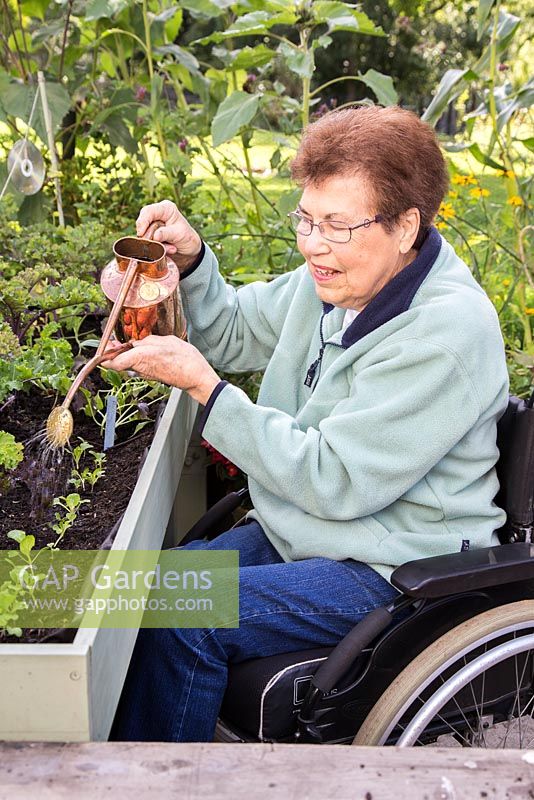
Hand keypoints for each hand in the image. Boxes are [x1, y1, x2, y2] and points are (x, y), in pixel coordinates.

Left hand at [101, 335, 220, 405]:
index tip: (100, 350)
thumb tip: (137, 344)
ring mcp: (145, 373)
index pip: (114, 362)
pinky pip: (138, 366)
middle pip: (119, 362)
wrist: (196, 377)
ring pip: (129, 363)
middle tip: (113, 342)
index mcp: (141, 356)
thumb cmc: (185, 359)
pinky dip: (136, 358)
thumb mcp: (167, 341)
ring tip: (126, 343)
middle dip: (114, 352)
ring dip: (125, 355)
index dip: (104, 356)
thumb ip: (149, 341)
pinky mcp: (152, 375)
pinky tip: (142, 350)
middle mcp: (140, 367)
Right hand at [136, 200, 202, 271]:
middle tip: (163, 246)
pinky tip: (167, 250)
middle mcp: (157, 214)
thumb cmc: (186, 237)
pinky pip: (146, 243)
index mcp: (166, 208)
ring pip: (143, 235)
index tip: (141, 234)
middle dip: (151, 238)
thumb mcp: (179, 234)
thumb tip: (155, 236)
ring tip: (170, 248)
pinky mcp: (150, 235)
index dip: (142, 222)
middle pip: (143, 225)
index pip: (148, 211)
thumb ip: (166, 233)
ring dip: (155, 245)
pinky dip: (155, 249)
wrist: (188, 248)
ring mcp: (152, 225)